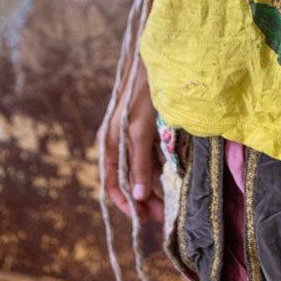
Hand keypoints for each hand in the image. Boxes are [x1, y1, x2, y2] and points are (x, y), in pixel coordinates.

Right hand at [96, 58, 163, 224]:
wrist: (155, 61)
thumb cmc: (144, 93)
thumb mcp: (140, 129)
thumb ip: (139, 162)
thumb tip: (138, 197)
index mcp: (109, 145)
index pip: (112, 184)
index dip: (127, 204)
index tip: (144, 219)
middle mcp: (118, 144)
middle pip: (128, 181)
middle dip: (144, 200)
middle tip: (163, 216)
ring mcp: (132, 137)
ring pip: (140, 171)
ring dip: (153, 188)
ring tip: (169, 203)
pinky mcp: (146, 130)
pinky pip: (150, 158)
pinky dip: (158, 171)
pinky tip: (171, 179)